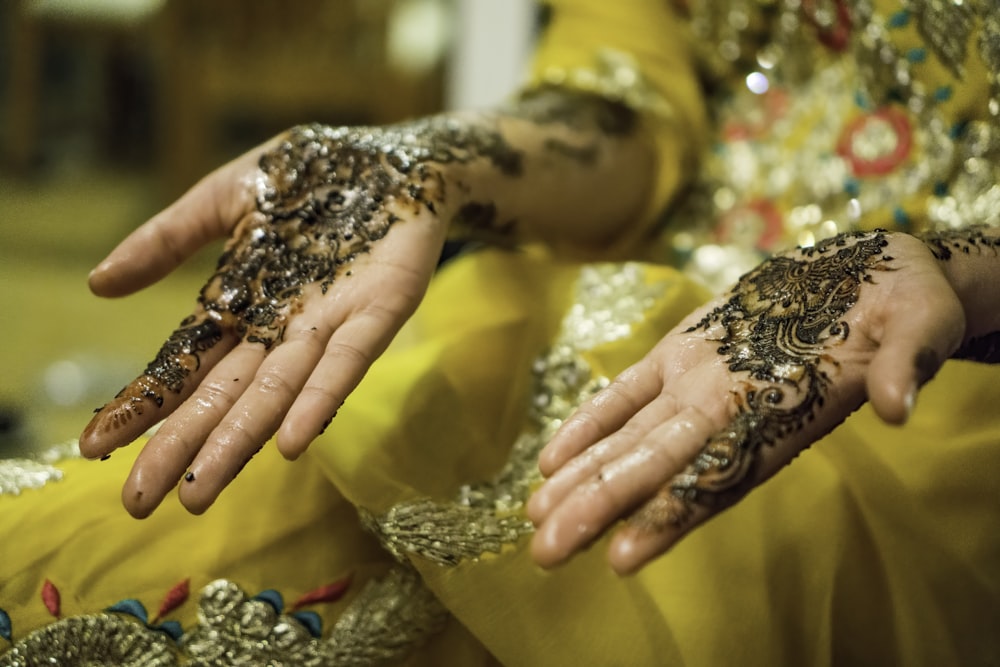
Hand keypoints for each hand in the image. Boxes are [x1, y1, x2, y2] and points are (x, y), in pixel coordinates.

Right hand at [81, 124, 454, 516]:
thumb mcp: (226, 197)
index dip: (145, 404)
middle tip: (140, 504)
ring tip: (199, 492)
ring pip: (279, 393)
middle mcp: (280, 328)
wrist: (392, 155)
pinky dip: (320, 399)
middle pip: (225, 396)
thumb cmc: (310, 178)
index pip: (184, 364)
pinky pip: (348, 362)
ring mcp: (330, 325)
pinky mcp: (380, 311)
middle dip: (183, 448)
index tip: (95, 446)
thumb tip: (95, 285)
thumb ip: (167, 239)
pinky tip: (291, 441)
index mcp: (240, 303)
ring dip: (239, 441)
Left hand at [527, 231, 967, 573]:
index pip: (722, 478)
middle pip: (658, 467)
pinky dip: (591, 420)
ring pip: (632, 436)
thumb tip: (900, 406)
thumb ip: (908, 363)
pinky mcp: (685, 349)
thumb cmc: (908, 306)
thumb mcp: (922, 325)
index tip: (624, 554)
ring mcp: (701, 382)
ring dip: (584, 475)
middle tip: (546, 549)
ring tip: (537, 515)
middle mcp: (733, 412)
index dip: (674, 515)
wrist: (875, 275)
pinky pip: (629, 389)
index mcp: (784, 416)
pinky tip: (552, 455)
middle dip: (601, 506)